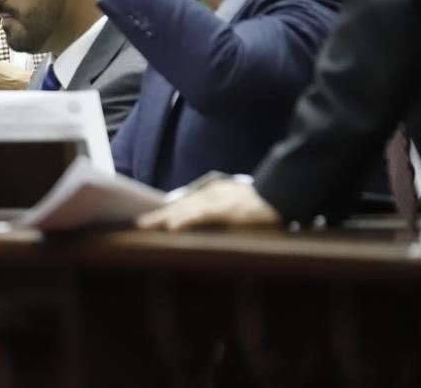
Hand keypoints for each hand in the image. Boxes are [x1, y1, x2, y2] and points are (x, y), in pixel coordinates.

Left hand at [137, 180, 281, 231]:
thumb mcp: (235, 204)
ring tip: (146, 225)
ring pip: (185, 209)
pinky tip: (172, 227)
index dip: (166, 211)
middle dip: (159, 215)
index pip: (183, 202)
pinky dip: (186, 221)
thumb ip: (218, 210)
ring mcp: (217, 201)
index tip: (149, 219)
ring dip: (164, 218)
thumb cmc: (261, 204)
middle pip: (179, 204)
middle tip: (138, 224)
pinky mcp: (227, 210)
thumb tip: (201, 220)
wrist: (282, 194)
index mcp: (212, 193)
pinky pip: (202, 216)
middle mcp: (210, 194)